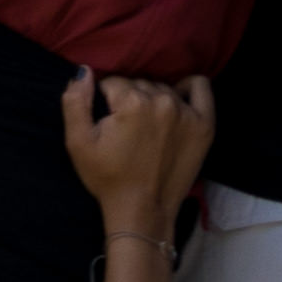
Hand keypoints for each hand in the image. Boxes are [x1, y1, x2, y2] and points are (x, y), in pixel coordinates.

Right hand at [62, 71, 217, 232]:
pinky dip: (188, 88)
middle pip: (139, 84)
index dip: (105, 101)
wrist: (143, 210)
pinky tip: (176, 101)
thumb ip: (75, 102)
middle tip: (124, 129)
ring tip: (145, 126)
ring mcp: (187, 111)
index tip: (106, 123)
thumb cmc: (108, 178)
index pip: (113, 83)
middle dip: (128, 100)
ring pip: (163, 88)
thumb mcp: (78, 143)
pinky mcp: (205, 123)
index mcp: (132, 103)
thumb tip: (83, 71)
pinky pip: (200, 87)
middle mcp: (162, 100)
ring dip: (152, 99)